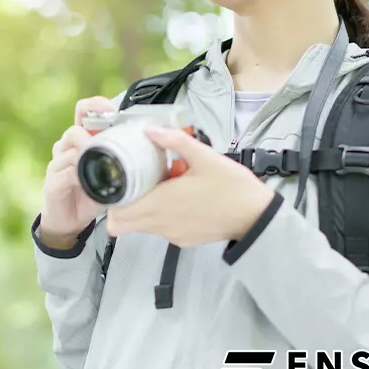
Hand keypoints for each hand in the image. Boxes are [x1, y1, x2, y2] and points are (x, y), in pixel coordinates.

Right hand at [38, 96, 115, 247]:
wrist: (68, 221)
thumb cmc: (89, 194)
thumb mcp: (111, 176)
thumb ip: (125, 164)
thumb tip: (155, 156)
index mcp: (81, 141)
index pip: (83, 112)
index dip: (95, 106)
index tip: (111, 109)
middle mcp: (66, 148)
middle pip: (74, 128)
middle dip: (92, 133)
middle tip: (108, 140)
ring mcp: (57, 164)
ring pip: (69, 148)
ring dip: (87, 151)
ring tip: (101, 160)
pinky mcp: (52, 181)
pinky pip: (65, 172)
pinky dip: (79, 175)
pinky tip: (89, 182)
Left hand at [104, 127, 275, 247]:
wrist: (258, 216)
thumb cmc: (233, 187)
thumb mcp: (206, 157)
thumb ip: (175, 140)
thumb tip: (149, 129)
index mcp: (162, 204)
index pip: (117, 217)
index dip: (111, 203)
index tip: (117, 183)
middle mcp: (163, 224)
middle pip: (123, 224)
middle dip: (120, 206)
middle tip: (131, 184)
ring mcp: (173, 235)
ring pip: (141, 227)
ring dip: (141, 209)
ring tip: (156, 186)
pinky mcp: (183, 239)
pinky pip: (161, 229)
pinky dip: (160, 216)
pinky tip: (175, 198)